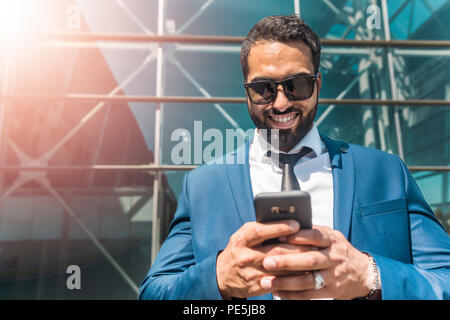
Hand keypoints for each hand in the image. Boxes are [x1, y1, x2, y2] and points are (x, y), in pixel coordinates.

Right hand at [216, 219, 307, 298]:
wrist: (222, 276)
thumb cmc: (238, 250)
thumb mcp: (243, 235)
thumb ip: (261, 228)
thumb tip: (286, 220)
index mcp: (242, 239)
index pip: (262, 230)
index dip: (280, 227)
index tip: (296, 224)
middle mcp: (246, 255)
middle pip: (276, 251)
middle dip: (298, 247)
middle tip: (314, 243)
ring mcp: (251, 272)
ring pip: (281, 268)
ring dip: (300, 264)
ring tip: (314, 258)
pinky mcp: (257, 286)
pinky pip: (280, 282)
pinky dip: (294, 278)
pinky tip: (305, 273)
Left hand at [259, 226, 373, 299]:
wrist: (363, 273)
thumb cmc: (339, 250)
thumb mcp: (332, 236)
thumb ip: (313, 232)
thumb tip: (286, 226)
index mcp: (332, 240)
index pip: (315, 236)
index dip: (297, 236)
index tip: (278, 236)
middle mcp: (333, 257)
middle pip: (309, 259)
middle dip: (287, 261)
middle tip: (267, 262)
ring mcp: (332, 275)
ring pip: (307, 280)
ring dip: (285, 282)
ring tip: (267, 281)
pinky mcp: (330, 291)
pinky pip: (309, 294)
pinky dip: (292, 294)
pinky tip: (278, 292)